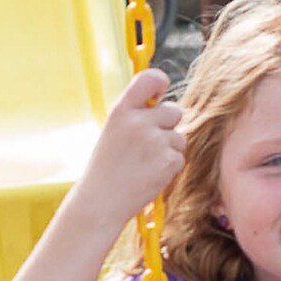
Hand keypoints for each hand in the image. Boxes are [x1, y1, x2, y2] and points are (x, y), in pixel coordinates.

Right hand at [72, 70, 181, 218]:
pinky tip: (150, 175)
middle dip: (168, 125)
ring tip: (145, 164)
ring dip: (168, 149)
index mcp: (121, 110)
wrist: (101, 202)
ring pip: (179, 137)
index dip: (160, 82)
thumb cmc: (106, 168)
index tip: (159, 93)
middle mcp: (139, 121)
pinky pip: (180, 157)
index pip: (150, 78)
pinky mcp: (168, 160)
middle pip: (174, 110)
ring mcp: (155, 141)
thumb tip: (161, 103)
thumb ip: (134, 115)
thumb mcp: (113, 132)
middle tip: (149, 144)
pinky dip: (169, 168)